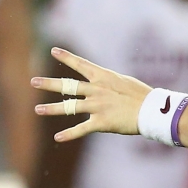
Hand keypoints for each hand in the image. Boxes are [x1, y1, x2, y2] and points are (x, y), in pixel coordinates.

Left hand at [31, 47, 150, 141]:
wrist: (154, 111)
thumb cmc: (143, 96)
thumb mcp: (125, 83)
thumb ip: (109, 84)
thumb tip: (101, 84)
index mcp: (104, 78)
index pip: (81, 64)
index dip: (67, 57)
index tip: (54, 50)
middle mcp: (97, 90)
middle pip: (68, 86)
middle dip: (49, 83)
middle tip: (33, 81)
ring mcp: (98, 106)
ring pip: (69, 107)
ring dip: (52, 109)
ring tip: (37, 110)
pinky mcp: (102, 122)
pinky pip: (81, 129)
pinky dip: (69, 134)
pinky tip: (57, 137)